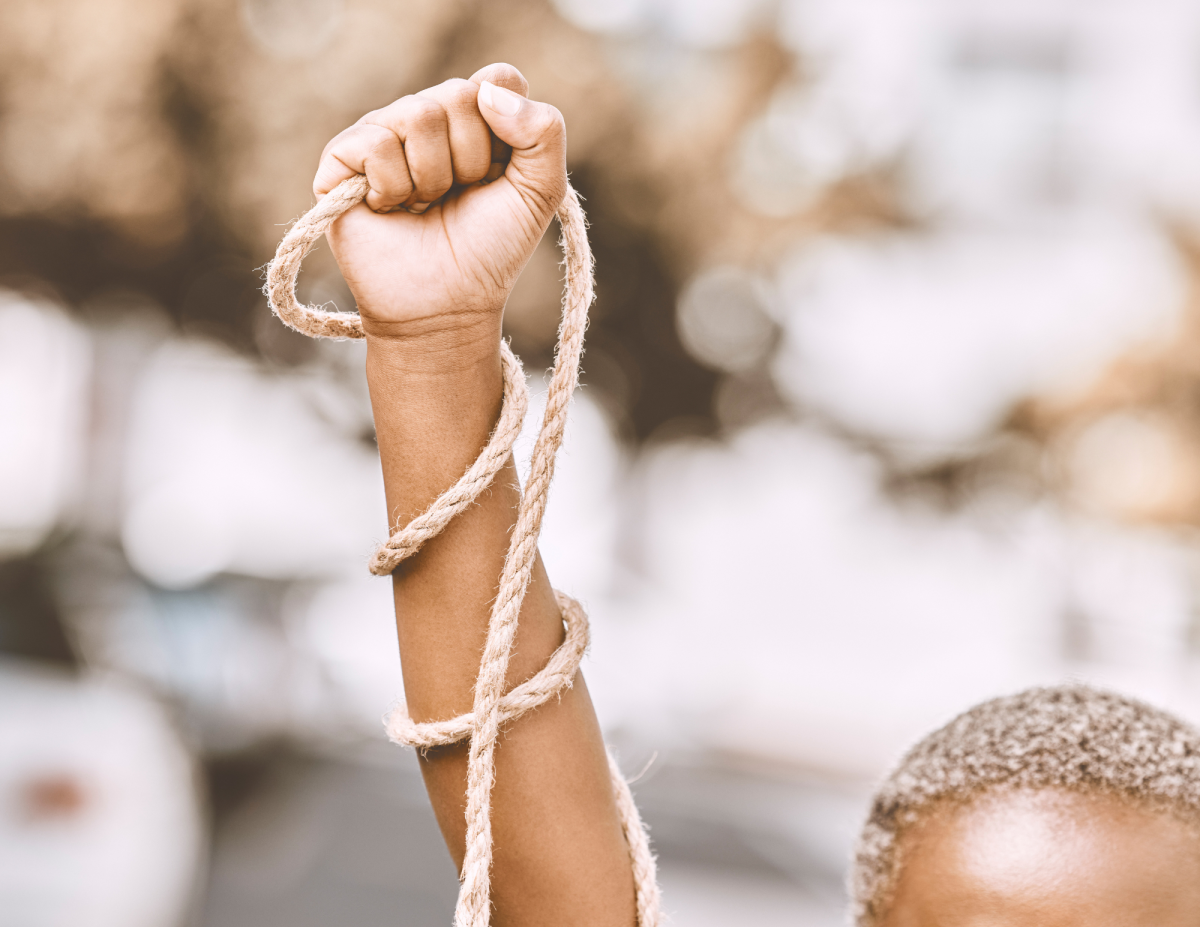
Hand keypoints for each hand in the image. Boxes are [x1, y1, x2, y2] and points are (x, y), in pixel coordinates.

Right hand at [314, 63, 566, 349]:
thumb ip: (543, 131)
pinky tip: (389, 209)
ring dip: (433, 178)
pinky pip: (376, 142)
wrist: (446, 305)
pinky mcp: (342, 159)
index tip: (500, 176)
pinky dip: (393, 187)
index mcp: (475, 117)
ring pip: (419, 115)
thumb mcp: (541, 190)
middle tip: (458, 197)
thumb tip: (487, 91)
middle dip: (472, 161)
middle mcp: (427, 116)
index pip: (498, 78)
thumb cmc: (490, 250)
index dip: (507, 130)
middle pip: (460, 94)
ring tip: (423, 206)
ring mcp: (383, 133)